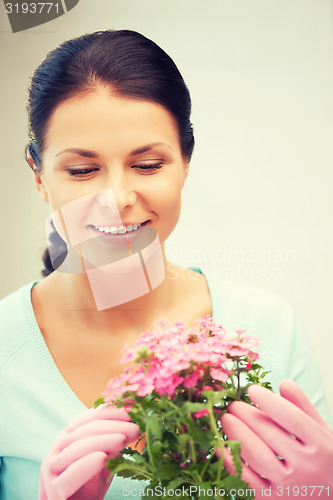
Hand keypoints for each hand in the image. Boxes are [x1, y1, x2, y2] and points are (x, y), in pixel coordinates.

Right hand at [39, 404, 139, 499]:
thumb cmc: (90, 486)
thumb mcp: (105, 459)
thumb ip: (114, 440)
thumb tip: (134, 416)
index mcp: (68, 436)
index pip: (90, 417)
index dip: (112, 412)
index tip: (133, 409)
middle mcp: (57, 449)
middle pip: (84, 431)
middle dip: (112, 426)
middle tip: (135, 428)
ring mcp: (51, 469)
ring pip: (75, 450)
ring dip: (102, 441)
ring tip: (123, 440)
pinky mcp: (53, 492)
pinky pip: (67, 477)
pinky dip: (85, 465)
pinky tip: (101, 458)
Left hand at [220, 380, 332, 498]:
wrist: (331, 498)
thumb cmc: (324, 461)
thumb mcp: (321, 432)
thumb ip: (303, 407)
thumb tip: (284, 383)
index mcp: (320, 444)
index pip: (292, 418)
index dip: (269, 402)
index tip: (252, 390)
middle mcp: (306, 465)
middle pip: (271, 434)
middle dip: (247, 416)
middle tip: (233, 405)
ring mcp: (289, 485)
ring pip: (257, 456)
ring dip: (237, 435)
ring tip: (226, 420)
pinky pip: (248, 481)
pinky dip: (232, 463)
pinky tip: (221, 448)